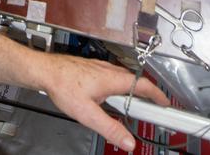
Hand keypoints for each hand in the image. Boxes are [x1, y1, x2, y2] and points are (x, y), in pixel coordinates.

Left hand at [38, 54, 169, 151]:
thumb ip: (109, 128)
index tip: (166, 104)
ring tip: (130, 108)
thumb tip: (127, 141)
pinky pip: (112, 77)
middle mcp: (109, 70)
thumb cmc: (62, 85)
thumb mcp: (87, 114)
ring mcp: (100, 67)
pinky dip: (119, 88)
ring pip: (123, 80)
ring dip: (131, 92)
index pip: (144, 85)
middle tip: (150, 110)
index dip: (158, 95)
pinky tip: (108, 98)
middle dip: (145, 96)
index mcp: (113, 79)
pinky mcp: (92, 68)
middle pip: (135, 83)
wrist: (44, 71)